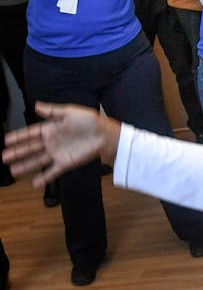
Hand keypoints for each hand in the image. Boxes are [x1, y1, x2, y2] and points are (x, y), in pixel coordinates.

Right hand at [2, 102, 119, 187]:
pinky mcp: (65, 163)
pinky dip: (44, 178)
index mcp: (51, 129)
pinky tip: (34, 184)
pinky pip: (52, 172)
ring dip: (25, 166)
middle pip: (30, 148)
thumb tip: (37, 105)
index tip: (6, 141)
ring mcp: (57, 154)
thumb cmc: (90, 121)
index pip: (30, 134)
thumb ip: (52, 111)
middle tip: (4, 157)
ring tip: (13, 171)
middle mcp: (52, 142)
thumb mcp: (70, 112)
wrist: (105, 135)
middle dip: (16, 153)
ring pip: (37, 161)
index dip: (18, 137)